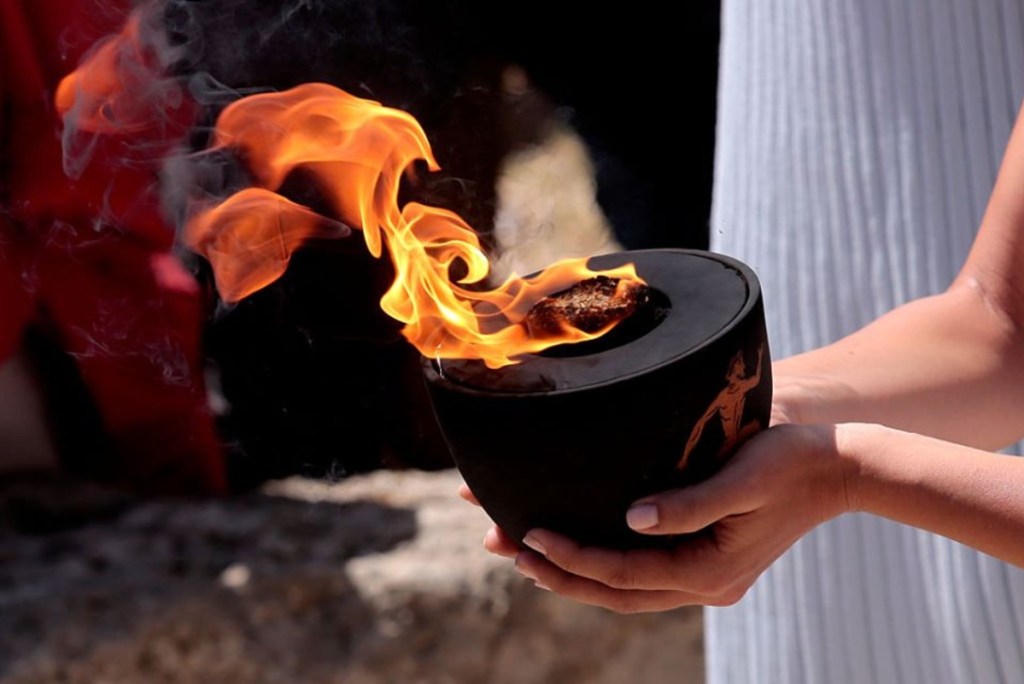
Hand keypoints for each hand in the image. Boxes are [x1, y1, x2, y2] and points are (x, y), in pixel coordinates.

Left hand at [498, 423, 854, 612]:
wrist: (842, 469)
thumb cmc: (791, 462)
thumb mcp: (741, 477)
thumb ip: (687, 504)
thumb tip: (632, 520)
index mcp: (708, 570)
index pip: (622, 571)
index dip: (570, 556)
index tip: (525, 535)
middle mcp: (705, 584)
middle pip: (615, 592)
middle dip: (558, 572)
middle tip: (503, 547)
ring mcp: (708, 578)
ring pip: (627, 589)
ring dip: (577, 573)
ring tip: (525, 551)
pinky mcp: (710, 563)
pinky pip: (646, 575)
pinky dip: (607, 566)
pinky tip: (582, 546)